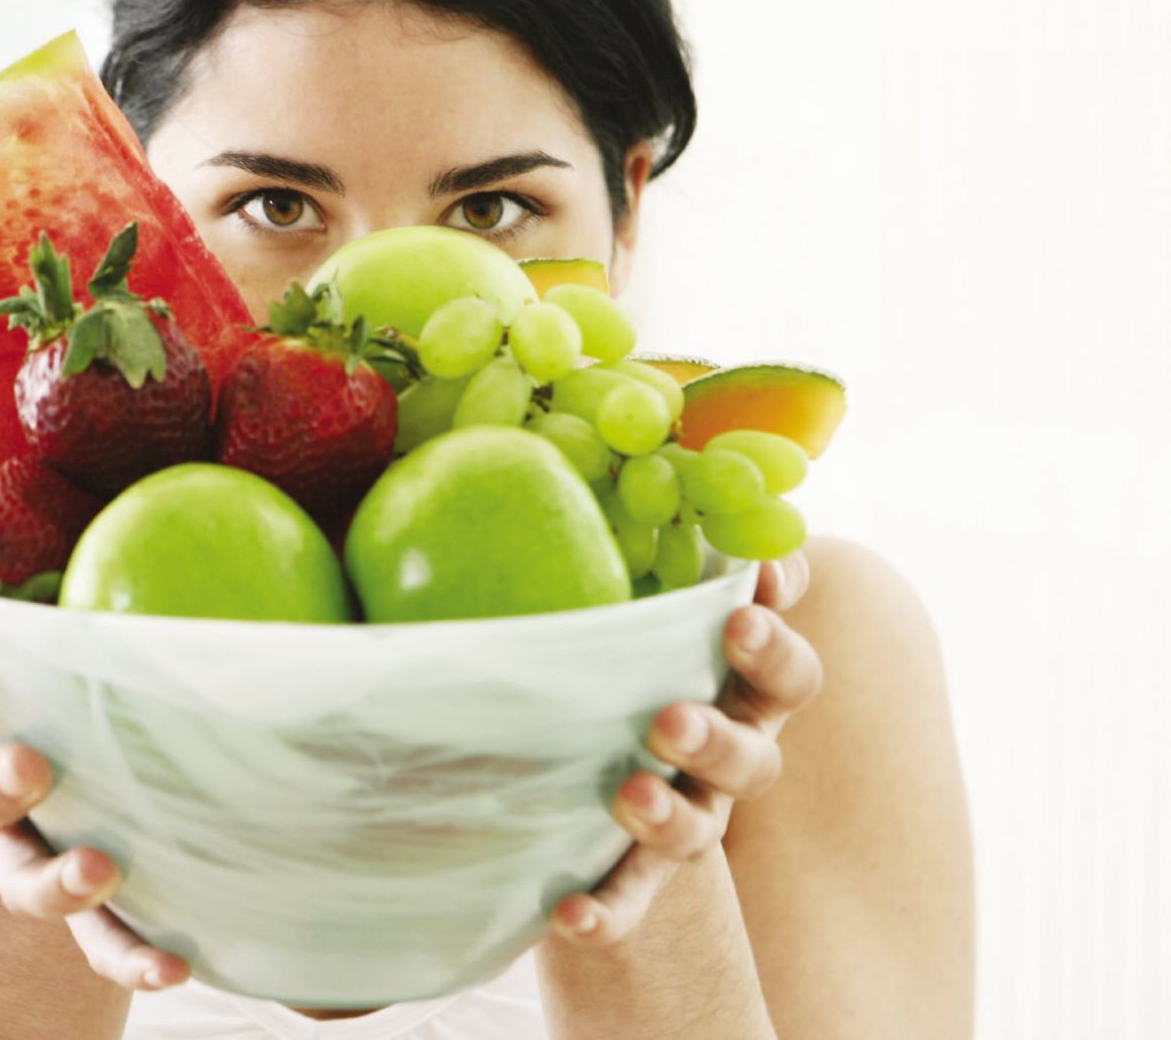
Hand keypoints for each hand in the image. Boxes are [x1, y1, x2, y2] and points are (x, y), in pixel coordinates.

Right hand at [0, 519, 192, 991]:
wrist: (61, 726)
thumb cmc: (7, 649)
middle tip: (28, 765)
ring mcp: (24, 851)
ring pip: (22, 881)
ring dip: (53, 884)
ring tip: (98, 869)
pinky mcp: (82, 897)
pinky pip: (100, 938)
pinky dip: (128, 954)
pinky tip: (173, 964)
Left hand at [549, 550, 823, 945]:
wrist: (592, 765)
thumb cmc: (614, 648)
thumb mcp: (621, 593)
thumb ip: (625, 534)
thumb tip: (573, 430)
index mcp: (732, 678)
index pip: (779, 655)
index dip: (774, 629)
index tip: (749, 596)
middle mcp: (727, 746)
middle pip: (757, 748)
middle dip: (720, 731)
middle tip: (672, 717)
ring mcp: (691, 811)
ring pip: (708, 821)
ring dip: (674, 812)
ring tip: (631, 796)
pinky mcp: (635, 869)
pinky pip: (631, 898)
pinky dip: (608, 910)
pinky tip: (567, 916)